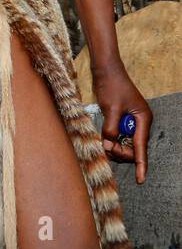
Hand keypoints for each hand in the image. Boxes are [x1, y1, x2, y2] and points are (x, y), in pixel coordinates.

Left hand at [93, 62, 151, 182]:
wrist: (106, 69)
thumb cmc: (111, 85)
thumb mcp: (111, 109)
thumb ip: (110, 130)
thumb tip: (108, 147)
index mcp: (143, 120)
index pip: (141, 147)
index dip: (141, 164)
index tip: (140, 179)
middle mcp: (140, 122)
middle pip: (132, 148)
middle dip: (119, 150)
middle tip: (106, 144)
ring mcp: (131, 121)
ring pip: (124, 143)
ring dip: (113, 144)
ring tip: (104, 138)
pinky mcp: (122, 119)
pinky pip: (118, 135)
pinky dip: (111, 137)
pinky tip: (104, 134)